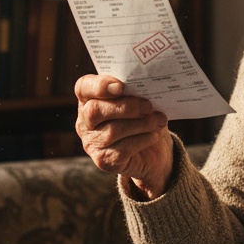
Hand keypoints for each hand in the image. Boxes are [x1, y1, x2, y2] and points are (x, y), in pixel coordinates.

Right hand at [75, 74, 173, 198]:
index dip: (99, 86)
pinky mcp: (104, 161)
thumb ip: (136, 89)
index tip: (121, 86)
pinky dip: (144, 139)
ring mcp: (92, 143)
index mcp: (89, 99)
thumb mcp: (139, 98)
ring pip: (112, 131)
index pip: (84, 87)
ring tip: (159, 120)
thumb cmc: (142, 116)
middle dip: (125, 107)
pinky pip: (123, 149)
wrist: (152, 150)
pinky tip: (156, 134)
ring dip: (141, 124)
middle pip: (95, 111)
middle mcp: (85, 121)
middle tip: (148, 106)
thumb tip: (148, 82)